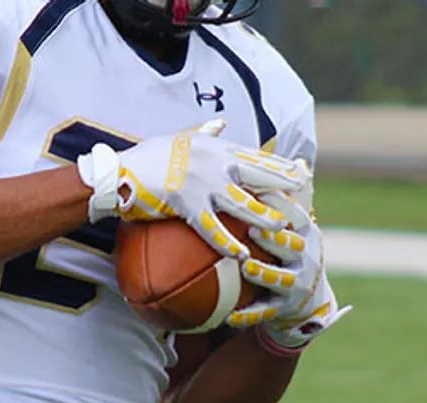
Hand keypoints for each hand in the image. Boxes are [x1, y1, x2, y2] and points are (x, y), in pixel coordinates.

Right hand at [76, 119, 309, 258]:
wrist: (120, 171)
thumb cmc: (148, 156)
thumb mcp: (180, 137)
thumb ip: (205, 132)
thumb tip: (222, 122)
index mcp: (215, 148)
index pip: (255, 157)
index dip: (279, 165)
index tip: (300, 171)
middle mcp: (214, 163)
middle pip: (258, 176)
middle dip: (284, 187)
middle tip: (305, 199)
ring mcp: (202, 183)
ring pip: (241, 203)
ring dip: (263, 217)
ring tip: (281, 229)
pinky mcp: (187, 204)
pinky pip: (211, 227)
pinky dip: (226, 242)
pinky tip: (240, 256)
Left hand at [226, 190, 350, 349]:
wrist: (305, 299)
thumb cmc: (289, 251)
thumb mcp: (293, 225)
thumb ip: (286, 197)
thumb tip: (296, 161)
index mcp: (307, 234)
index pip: (297, 216)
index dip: (282, 205)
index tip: (261, 191)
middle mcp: (307, 258)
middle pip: (292, 246)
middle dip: (275, 239)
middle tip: (253, 229)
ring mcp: (297, 284)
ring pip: (280, 279)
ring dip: (264, 273)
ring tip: (246, 267)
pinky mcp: (284, 308)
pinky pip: (263, 312)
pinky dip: (247, 315)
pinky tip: (229, 317)